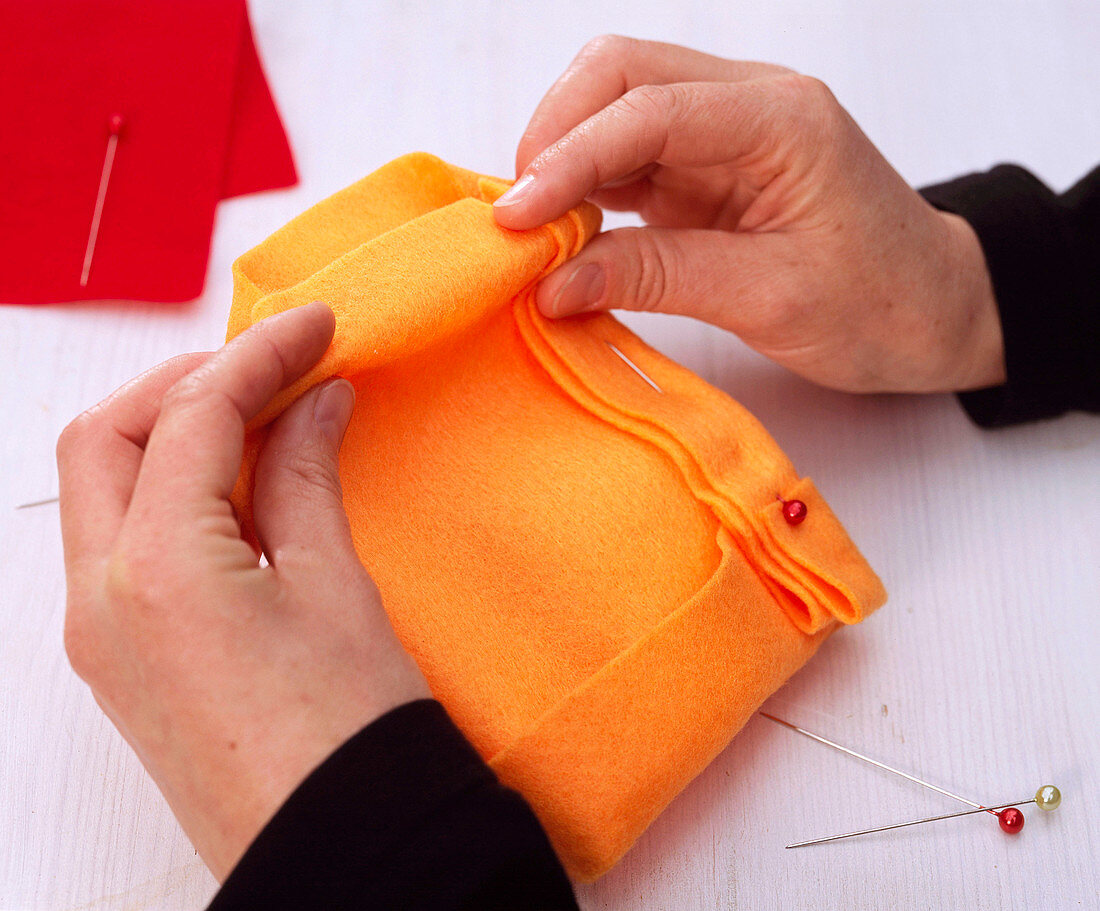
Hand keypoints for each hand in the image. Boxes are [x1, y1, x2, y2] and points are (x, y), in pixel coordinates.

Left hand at [58, 302, 429, 880]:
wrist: (338, 852)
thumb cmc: (347, 737)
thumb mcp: (334, 586)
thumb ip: (306, 476)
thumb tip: (313, 402)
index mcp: (154, 569)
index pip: (193, 416)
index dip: (260, 356)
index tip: (316, 326)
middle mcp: (100, 596)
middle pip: (110, 438)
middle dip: (188, 383)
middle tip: (274, 364)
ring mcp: (101, 633)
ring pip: (105, 488)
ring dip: (174, 436)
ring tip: (266, 419)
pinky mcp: (122, 660)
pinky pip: (122, 544)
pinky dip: (172, 495)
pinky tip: (244, 490)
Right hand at [493, 36, 1004, 393]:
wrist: (933, 312)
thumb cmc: (881, 302)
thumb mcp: (770, 298)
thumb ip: (658, 278)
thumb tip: (553, 283)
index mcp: (781, 118)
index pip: (648, 108)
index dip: (569, 157)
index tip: (515, 216)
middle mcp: (748, 103)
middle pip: (619, 74)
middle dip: (554, 136)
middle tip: (517, 219)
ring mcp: (724, 133)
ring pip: (615, 108)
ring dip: (563, 160)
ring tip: (531, 231)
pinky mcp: (707, 168)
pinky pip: (628, 157)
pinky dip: (585, 189)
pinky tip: (564, 233)